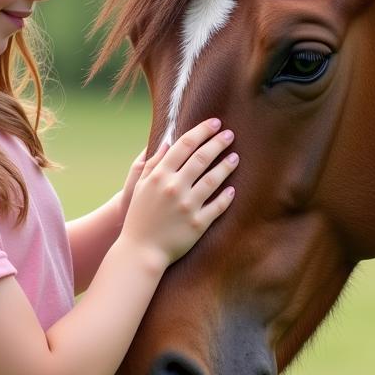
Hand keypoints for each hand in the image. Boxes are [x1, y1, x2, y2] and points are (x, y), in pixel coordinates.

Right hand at [120, 118, 237, 268]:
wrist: (140, 251)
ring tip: (235, 157)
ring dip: (226, 166)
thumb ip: (152, 163)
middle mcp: (174, 188)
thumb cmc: (139, 216)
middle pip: (201, 158)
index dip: (202, 131)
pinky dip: (226, 197)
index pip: (185, 145)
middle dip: (218, 143)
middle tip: (230, 134)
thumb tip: (168, 142)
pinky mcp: (197, 225)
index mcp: (160, 176)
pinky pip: (217, 207)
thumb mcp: (140, 186)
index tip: (215, 123)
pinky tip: (232, 189)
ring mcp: (187, 207)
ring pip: (213, 180)